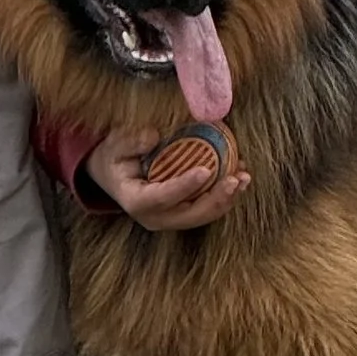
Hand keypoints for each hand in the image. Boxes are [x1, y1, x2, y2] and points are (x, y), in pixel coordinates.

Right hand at [83, 131, 251, 227]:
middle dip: (216, 199)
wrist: (112, 174)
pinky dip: (225, 196)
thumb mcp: (115, 145)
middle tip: (235, 179)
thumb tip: (153, 136)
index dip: (183, 186)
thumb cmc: (114, 157)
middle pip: (190, 215)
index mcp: (135, 201)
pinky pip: (207, 209)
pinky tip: (240, 178)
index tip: (205, 170)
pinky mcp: (183, 214)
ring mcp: (170, 219)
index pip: (161, 197)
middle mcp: (155, 217)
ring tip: (244, 177)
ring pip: (203, 215)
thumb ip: (131, 141)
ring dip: (226, 199)